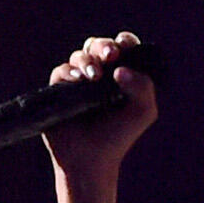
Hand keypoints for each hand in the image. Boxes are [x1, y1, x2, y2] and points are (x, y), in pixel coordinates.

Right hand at [41, 30, 160, 173]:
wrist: (91, 160)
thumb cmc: (120, 137)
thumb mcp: (143, 111)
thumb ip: (143, 86)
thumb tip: (119, 69)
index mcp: (121, 74)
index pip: (122, 47)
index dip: (123, 42)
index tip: (124, 48)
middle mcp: (100, 74)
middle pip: (98, 46)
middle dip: (103, 46)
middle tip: (110, 55)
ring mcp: (78, 82)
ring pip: (79, 56)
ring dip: (87, 60)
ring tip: (94, 76)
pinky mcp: (59, 91)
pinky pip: (61, 71)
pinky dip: (69, 72)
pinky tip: (78, 80)